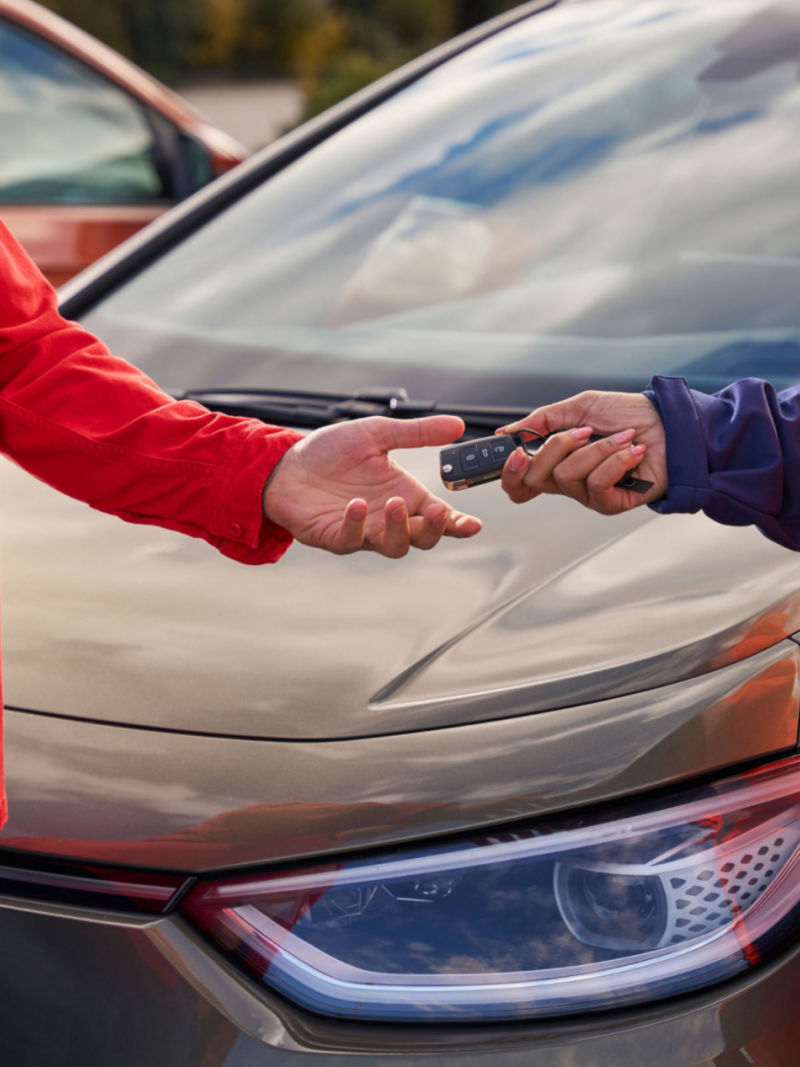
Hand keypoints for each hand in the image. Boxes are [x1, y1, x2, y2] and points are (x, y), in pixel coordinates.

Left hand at [262, 415, 481, 556]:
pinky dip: (356, 526)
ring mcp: (363, 531)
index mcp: (405, 495)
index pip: (440, 517)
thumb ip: (417, 433)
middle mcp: (388, 517)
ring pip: (393, 546)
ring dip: (399, 529)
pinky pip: (352, 541)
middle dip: (434, 529)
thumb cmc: (331, 452)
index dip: (458, 525)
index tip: (473, 525)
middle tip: (436, 511)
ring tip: (394, 503)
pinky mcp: (334, 537)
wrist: (285, 463)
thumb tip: (458, 424)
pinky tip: (355, 505)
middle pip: (423, 539)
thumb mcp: (377, 434)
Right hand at [498, 391, 666, 514]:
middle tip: (584, 432)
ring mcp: (588, 495)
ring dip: (597, 449)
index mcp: (556, 461)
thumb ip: (541, 420)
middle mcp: (568, 482)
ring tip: (621, 438)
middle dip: (558, 446)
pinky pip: (597, 485)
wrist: (670, 424)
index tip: (517, 452)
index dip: (511, 473)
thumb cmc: (629, 415)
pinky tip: (631, 451)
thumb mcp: (580, 407)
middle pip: (536, 478)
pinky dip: (615, 461)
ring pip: (567, 477)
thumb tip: (506, 434)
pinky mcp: (611, 503)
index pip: (519, 482)